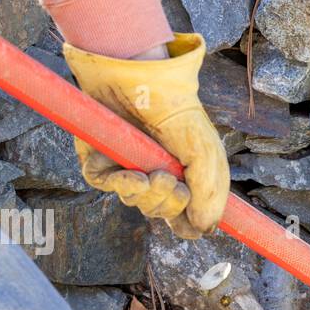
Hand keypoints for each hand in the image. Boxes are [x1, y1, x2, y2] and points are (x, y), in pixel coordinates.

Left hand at [63, 33, 229, 238]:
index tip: (190, 224)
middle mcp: (155, 174)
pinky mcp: (100, 160)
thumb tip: (202, 230)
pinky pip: (109, 187)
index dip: (187, 225)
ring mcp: (127, 168)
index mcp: (183, 176)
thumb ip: (209, 195)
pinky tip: (135, 176)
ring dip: (149, 195)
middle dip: (169, 205)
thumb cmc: (178, 112)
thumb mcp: (207, 155)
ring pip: (136, 203)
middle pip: (161, 213)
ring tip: (156, 175)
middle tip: (172, 183)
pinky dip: (124, 186)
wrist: (144, 79)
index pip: (185, 217)